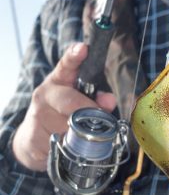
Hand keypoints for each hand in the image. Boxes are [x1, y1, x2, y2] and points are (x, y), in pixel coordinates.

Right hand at [12, 43, 116, 171]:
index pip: (66, 64)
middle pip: (70, 101)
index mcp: (59, 80)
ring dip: (81, 132)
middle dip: (89, 110)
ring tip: (80, 134)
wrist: (32, 138)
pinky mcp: (33, 135)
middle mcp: (45, 94)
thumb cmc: (61, 114)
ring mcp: (37, 114)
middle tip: (102, 118)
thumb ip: (95, 97)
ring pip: (68, 125)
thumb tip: (110, 100)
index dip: (75, 56)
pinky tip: (66, 143)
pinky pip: (60, 142)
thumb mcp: (77, 101)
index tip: (83, 49)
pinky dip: (69, 146)